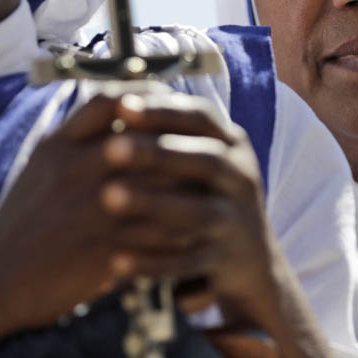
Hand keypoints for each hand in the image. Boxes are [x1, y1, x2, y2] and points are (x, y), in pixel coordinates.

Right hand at [0, 91, 270, 352]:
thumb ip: (79, 134)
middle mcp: (75, 168)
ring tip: (210, 187)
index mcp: (59, 144)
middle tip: (206, 144)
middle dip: (181, 141)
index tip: (172, 102)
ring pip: (158, 185)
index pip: (111, 101)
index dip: (147, 97)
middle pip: (146, 139)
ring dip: (188, 186)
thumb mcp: (43, 163)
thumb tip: (123, 104)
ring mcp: (90, 208)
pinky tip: (197, 230)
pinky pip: (155, 234)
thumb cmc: (24, 218)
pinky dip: (180, 231)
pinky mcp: (102, 248)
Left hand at [100, 91, 276, 315]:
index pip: (201, 117)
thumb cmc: (206, 192)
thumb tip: (112, 95)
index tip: (121, 106)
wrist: (249, 258)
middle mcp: (242, 178)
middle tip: (110, 148)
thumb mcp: (200, 154)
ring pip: (198, 212)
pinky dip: (152, 262)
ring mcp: (237, 221)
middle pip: (205, 160)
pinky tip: (115, 260)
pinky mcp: (226, 260)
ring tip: (107, 196)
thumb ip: (167, 130)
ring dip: (153, 203)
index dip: (163, 110)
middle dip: (157, 153)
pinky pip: (188, 262)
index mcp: (232, 144)